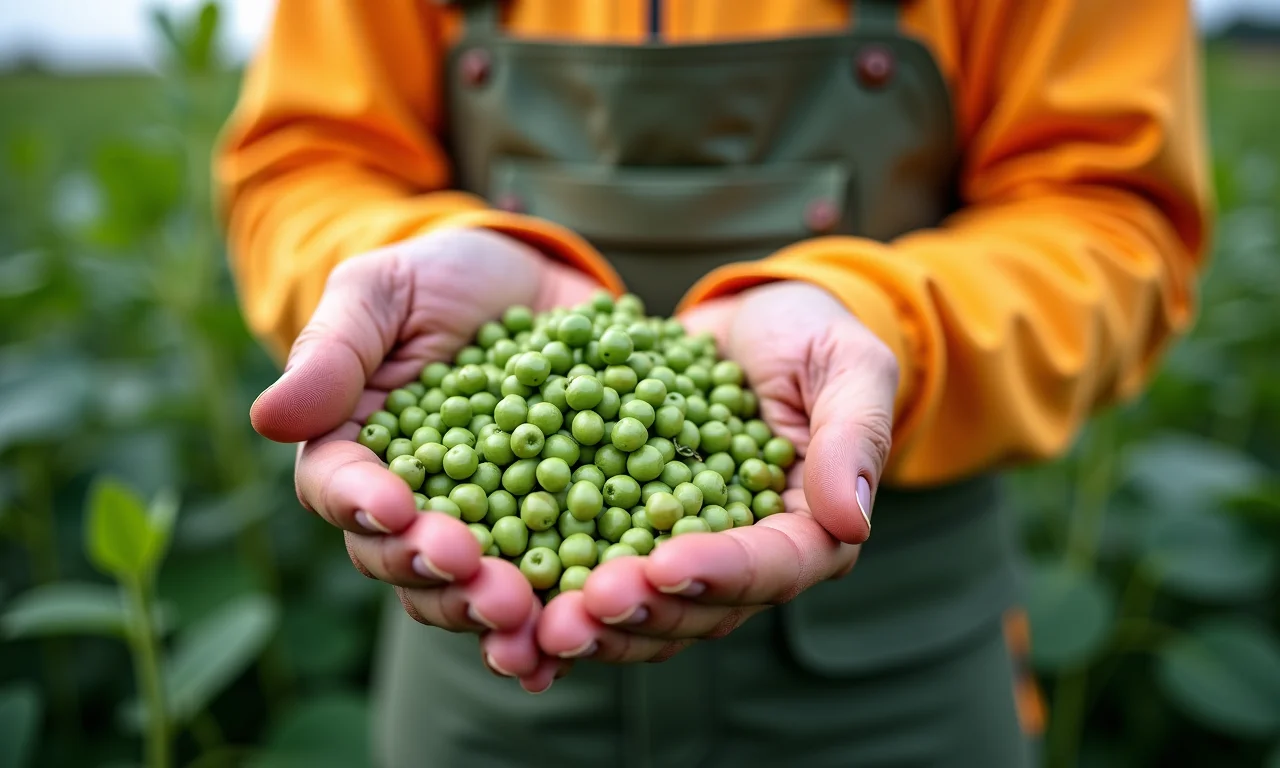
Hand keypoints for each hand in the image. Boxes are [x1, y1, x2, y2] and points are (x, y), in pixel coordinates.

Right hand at [249, 228, 599, 691]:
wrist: (537, 284)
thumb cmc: (441, 281)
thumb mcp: (383, 292)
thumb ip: (335, 350)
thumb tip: (269, 418)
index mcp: (360, 454)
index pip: (342, 492)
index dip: (363, 505)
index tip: (395, 507)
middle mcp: (415, 507)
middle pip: (405, 561)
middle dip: (435, 574)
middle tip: (471, 573)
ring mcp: (486, 526)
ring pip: (470, 591)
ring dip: (490, 611)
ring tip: (522, 614)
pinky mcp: (554, 529)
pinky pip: (551, 586)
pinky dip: (554, 620)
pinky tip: (569, 642)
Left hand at [536, 281, 897, 662]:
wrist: (744, 325)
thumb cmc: (809, 337)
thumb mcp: (848, 365)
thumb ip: (853, 435)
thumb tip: (852, 519)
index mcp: (807, 532)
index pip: (772, 568)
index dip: (720, 573)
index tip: (667, 567)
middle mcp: (741, 559)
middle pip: (697, 611)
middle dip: (640, 615)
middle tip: (583, 612)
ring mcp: (679, 552)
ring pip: (640, 611)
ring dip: (589, 623)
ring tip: (538, 623)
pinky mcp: (625, 532)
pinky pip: (589, 569)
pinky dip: (552, 591)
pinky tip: (505, 599)